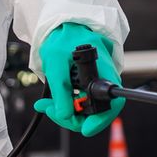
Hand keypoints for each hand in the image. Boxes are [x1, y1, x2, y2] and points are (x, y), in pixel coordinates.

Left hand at [35, 22, 126, 136]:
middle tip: (49, 109)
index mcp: (103, 72)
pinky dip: (64, 107)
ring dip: (64, 112)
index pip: (112, 104)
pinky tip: (49, 103)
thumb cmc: (62, 39)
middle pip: (96, 113)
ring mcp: (95, 87)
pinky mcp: (86, 89)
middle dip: (71, 117)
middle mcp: (103, 82)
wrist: (62, 28)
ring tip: (45, 105)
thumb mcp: (55, 62)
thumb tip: (64, 114)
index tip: (85, 128)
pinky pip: (79, 105)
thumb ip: (61, 89)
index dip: (101, 120)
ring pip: (85, 112)